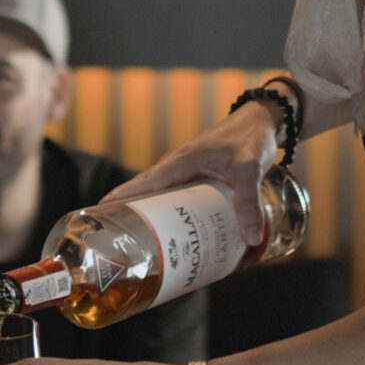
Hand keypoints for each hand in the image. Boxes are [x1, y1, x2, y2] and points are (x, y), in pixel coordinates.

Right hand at [99, 103, 280, 242]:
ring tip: (141, 243)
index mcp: (182, 160)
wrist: (264, 121)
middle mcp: (179, 166)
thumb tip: (251, 238)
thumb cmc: (250, 137)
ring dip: (151, 215)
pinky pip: (178, 197)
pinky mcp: (199, 177)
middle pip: (147, 192)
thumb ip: (248, 203)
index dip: (123, 196)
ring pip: (162, 196)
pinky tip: (176, 232)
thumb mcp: (249, 170)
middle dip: (130, 212)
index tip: (100, 211)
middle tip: (116, 239)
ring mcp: (188, 172)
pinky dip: (172, 212)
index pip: (146, 181)